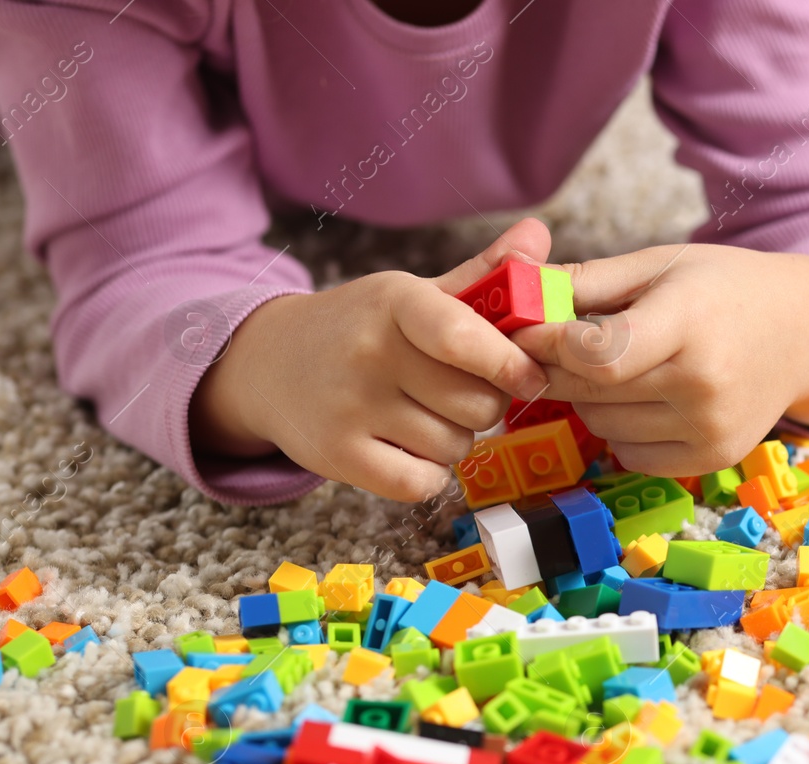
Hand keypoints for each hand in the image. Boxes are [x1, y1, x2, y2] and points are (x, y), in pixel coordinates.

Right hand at [191, 219, 552, 500]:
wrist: (269, 364)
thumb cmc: (363, 329)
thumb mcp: (415, 295)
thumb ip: (483, 273)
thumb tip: (539, 235)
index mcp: (395, 303)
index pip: (463, 337)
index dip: (510, 363)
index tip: (530, 377)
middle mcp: (370, 352)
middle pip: (478, 404)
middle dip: (485, 405)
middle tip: (456, 393)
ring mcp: (350, 406)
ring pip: (455, 445)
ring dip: (455, 439)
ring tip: (423, 415)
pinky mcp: (338, 456)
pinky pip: (422, 483)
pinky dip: (428, 473)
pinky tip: (408, 448)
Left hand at [514, 245, 808, 475]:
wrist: (803, 332)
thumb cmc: (725, 289)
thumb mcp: (662, 264)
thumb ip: (588, 282)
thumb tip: (514, 293)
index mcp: (689, 321)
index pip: (596, 353)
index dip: (549, 346)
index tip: (527, 333)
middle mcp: (704, 382)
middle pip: (592, 392)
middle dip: (555, 371)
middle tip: (547, 351)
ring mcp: (710, 427)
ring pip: (602, 426)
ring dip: (587, 400)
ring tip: (611, 369)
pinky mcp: (713, 457)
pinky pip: (629, 454)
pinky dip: (618, 430)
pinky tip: (640, 399)